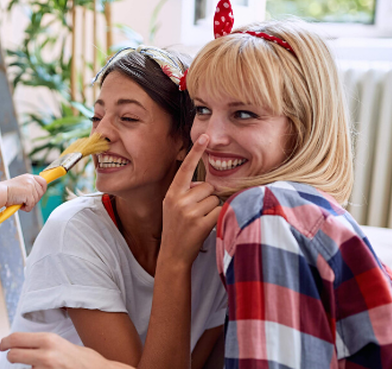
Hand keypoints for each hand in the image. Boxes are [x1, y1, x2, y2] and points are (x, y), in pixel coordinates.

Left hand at [0, 332, 129, 368]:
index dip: (5, 342)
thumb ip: (44, 346)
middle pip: (13, 355)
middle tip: (12, 357)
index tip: (2, 345)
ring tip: (47, 367)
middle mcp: (46, 354)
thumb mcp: (63, 345)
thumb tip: (27, 347)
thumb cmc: (85, 361)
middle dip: (11, 357)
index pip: (16, 338)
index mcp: (49, 340)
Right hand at [4, 174, 47, 211]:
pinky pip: (31, 205)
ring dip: (28, 204)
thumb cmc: (6, 191)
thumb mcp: (20, 185)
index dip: (43, 188)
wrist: (0, 193)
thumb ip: (29, 186)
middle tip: (25, 200)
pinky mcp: (29, 194)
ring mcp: (30, 187)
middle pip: (41, 192)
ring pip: (36, 200)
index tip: (40, 193)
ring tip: (19, 201)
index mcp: (29, 177)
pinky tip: (19, 205)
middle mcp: (31, 180)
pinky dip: (26, 208)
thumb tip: (37, 193)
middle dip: (34, 199)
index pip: (43, 181)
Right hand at [161, 135, 220, 265]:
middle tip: (196, 214)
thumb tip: (206, 185)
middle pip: (207, 186)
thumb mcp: (173, 207)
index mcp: (172, 193)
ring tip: (199, 221)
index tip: (205, 136)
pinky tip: (206, 227)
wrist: (172, 255)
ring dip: (212, 209)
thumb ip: (186, 192)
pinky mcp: (200, 222)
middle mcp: (178, 200)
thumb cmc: (177, 229)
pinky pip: (219, 211)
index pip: (186, 168)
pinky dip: (217, 218)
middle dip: (207, 198)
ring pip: (215, 199)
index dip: (196, 151)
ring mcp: (189, 211)